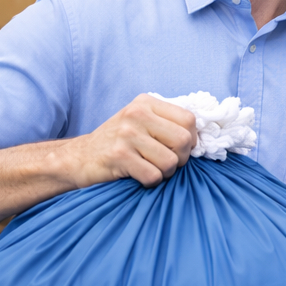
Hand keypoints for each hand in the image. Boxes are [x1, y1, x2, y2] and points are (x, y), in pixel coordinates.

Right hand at [58, 94, 197, 188]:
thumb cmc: (117, 143)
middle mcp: (136, 113)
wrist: (78, 158)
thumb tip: (207, 135)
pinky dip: (150, 182)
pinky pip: (154, 176)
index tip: (179, 149)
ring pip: (171, 161)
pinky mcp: (118, 155)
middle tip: (165, 163)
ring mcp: (126, 134)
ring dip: (165, 173)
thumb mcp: (141, 123)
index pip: (189, 119)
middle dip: (181, 159)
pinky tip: (138, 176)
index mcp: (146, 102)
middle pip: (185, 140)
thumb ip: (168, 124)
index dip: (191, 140)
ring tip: (148, 168)